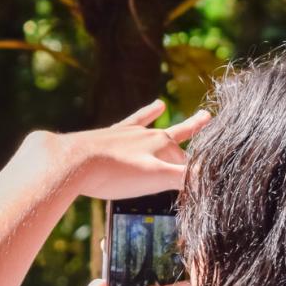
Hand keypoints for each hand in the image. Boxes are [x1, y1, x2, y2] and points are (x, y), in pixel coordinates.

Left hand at [44, 99, 210, 199]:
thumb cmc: (115, 173)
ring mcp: (133, 134)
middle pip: (178, 146)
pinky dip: (149, 112)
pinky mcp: (115, 134)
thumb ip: (185, 178)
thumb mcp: (155, 178)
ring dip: (184, 125)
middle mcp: (151, 136)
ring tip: (204, 115)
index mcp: (163, 146)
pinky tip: (158, 105)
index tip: (207, 180)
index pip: (188, 164)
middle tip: (211, 128)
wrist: (74, 161)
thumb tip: (210, 178)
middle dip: (192, 147)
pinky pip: (138, 120)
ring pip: (164, 129)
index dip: (197, 174)